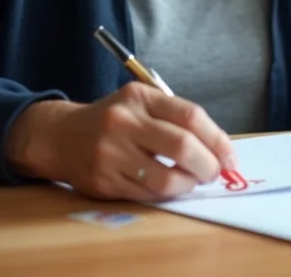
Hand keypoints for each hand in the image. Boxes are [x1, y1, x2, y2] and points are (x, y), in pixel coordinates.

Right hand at [4, 82, 237, 200]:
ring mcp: (111, 153)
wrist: (60, 136)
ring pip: (166, 179)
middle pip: (183, 147)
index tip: (230, 156)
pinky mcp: (103, 180)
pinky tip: (170, 187)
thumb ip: (175, 118)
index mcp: (139, 96)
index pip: (190, 116)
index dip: (217, 139)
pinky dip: (167, 194)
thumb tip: (220, 148)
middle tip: (215, 172)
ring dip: (189, 184)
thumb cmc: (113, 119)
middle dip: (208, 165)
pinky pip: (147, 194)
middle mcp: (124, 121)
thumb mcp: (140, 102)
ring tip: (193, 180)